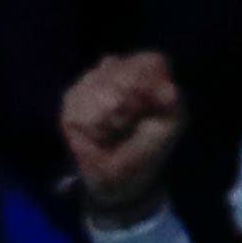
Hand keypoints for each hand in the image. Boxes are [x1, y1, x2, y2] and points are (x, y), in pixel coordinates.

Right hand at [59, 53, 183, 217]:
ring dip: (104, 118)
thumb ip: (171, 104)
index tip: (145, 108)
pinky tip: (95, 135)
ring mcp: (90, 84)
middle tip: (126, 125)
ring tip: (111, 132)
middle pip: (117, 70)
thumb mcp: (169, 127)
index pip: (149, 62)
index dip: (146, 83)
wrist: (117, 180)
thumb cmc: (147, 149)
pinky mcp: (70, 102)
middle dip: (123, 102)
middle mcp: (118, 71)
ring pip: (93, 88)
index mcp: (149, 74)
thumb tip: (169, 90)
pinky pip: (76, 107)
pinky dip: (89, 126)